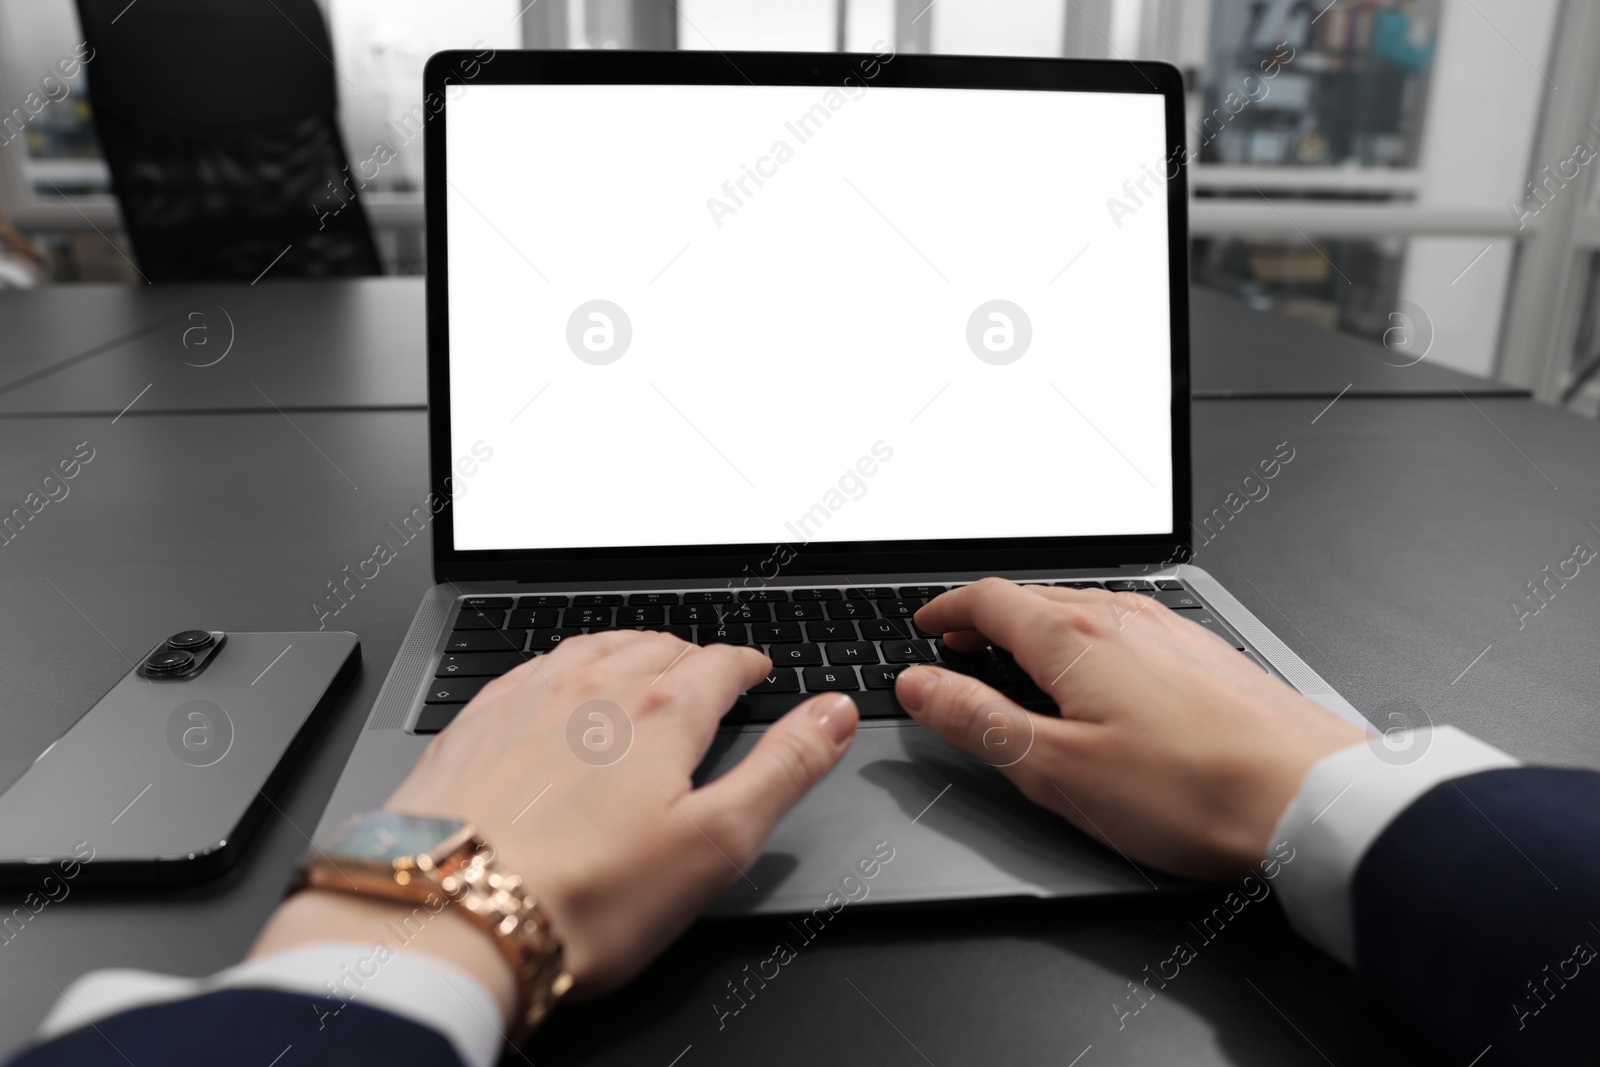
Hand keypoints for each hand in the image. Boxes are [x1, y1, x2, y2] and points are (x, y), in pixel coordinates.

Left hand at [254, 631, 857, 1015]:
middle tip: (708, 676)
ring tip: (642, 668)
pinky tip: (560, 690)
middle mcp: (592, 688)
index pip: (721, 664)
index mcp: (661, 712)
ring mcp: (526, 698)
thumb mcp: (717, 842)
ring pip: (593, 648)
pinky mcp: (475, 722)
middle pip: (658, 647)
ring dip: (628, 651)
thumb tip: (833, 713)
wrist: (449, 917)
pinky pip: (532, 668)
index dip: (747, 666)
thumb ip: (784, 769)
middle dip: (692, 657)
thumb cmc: (586, 897)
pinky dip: (564, 667)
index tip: (756, 673)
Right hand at [894, 578, 1363, 878]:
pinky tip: (1102, 670)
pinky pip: (1130, 624)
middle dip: (987, 615)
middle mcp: (1125, 620)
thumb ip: (979, 722)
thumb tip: (920, 686)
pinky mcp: (1208, 653)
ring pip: (1085, 607)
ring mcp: (1172, 631)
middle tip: (960, 639)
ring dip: (1039, 623)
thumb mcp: (1057, 770)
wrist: (1313, 798)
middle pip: (1035, 597)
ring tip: (1020, 653)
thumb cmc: (1193, 792)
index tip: (927, 623)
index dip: (947, 609)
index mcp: (1075, 641)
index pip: (989, 600)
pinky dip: (1089, 636)